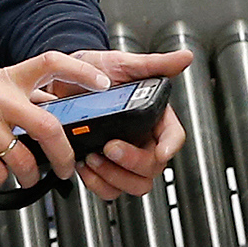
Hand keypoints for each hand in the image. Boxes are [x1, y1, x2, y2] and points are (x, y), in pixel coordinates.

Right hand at [0, 51, 109, 190]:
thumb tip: (49, 105)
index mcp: (5, 79)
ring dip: (29, 175)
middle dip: (65, 155)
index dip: (80, 73)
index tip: (101, 83)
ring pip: (24, 158)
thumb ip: (16, 96)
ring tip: (26, 177)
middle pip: (48, 126)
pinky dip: (0, 180)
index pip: (50, 64)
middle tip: (68, 168)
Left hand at [72, 46, 193, 200]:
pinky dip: (97, 183)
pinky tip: (85, 165)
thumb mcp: (124, 63)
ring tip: (93, 157)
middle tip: (110, 146)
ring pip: (134, 184)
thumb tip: (184, 57)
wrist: (63, 80)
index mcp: (154, 117)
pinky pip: (109, 189)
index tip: (162, 151)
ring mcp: (123, 156)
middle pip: (153, 167)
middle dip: (132, 162)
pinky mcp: (103, 167)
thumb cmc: (96, 71)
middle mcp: (142, 140)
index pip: (173, 136)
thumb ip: (155, 64)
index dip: (170, 146)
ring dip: (114, 176)